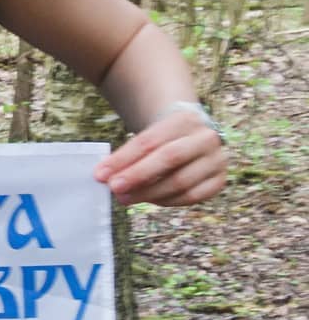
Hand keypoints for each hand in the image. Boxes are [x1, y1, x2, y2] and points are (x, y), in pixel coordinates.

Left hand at [93, 110, 226, 206]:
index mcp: (184, 119)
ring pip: (180, 181)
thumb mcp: (147, 137)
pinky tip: (149, 200)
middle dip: (137, 176)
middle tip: (114, 189)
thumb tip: (104, 176)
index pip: (149, 140)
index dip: (123, 159)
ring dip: (149, 194)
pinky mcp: (218, 181)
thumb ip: (127, 154)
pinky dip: (167, 201)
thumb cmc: (162, 138)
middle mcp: (205, 137)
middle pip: (169, 158)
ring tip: (126, 198)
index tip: (101, 174)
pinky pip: (191, 196)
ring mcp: (216, 160)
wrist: (190, 137)